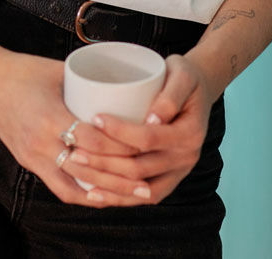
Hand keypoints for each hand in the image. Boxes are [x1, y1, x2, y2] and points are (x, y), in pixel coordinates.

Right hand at [0, 49, 150, 205]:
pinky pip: (58, 187)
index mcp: (49, 117)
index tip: (145, 146)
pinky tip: (101, 196)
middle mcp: (39, 143)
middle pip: (87, 170)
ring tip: (130, 195)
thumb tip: (125, 85)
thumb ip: (88, 84)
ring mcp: (32, 157)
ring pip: (73, 187)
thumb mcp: (59, 71)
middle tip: (147, 182)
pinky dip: (82, 194)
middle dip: (119, 179)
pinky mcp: (28, 162)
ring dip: (104, 194)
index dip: (121, 147)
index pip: (92, 141)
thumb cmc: (23, 70)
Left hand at [67, 54, 217, 205]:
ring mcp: (178, 173)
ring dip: (105, 183)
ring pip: (138, 189)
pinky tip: (93, 193)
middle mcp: (186, 158)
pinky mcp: (168, 180)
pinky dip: (118, 198)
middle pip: (139, 168)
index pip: (149, 138)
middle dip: (103, 162)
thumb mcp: (182, 74)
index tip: (95, 119)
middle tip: (74, 149)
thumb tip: (154, 119)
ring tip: (77, 169)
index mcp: (190, 133)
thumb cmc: (183, 78)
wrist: (196, 92)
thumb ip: (170, 95)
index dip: (120, 132)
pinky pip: (143, 197)